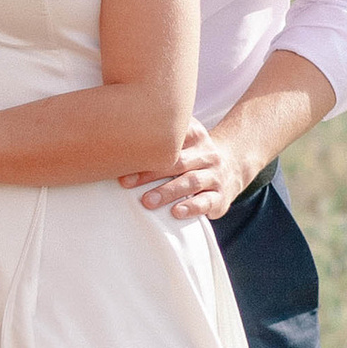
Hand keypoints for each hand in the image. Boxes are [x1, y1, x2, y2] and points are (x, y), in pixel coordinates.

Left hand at [123, 120, 244, 222]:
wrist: (233, 166)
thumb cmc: (193, 155)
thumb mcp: (183, 139)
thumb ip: (158, 135)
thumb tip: (112, 137)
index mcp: (195, 136)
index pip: (173, 138)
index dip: (148, 147)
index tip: (123, 157)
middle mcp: (207, 154)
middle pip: (178, 161)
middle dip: (150, 172)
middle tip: (126, 182)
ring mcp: (215, 175)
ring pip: (191, 182)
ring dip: (168, 191)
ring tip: (147, 201)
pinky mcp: (221, 197)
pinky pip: (207, 202)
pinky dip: (192, 207)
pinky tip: (176, 212)